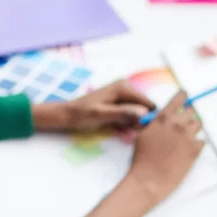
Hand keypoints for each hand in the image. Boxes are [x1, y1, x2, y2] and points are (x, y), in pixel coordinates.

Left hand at [32, 80, 153, 132]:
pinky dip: (126, 122)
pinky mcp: (119, 101)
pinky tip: (116, 125)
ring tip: (119, 128)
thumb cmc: (82, 115)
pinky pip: (131, 113)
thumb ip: (123, 113)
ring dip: (132, 123)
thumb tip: (143, 113)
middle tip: (126, 129)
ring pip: (138, 112)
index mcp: (123, 87)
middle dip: (139, 121)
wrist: (68, 114)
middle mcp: (126, 87)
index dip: (147, 118)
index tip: (136, 129)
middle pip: (145, 108)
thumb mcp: (102, 115)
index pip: (149, 104)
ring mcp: (123, 93)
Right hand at [125, 91, 204, 206]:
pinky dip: (196, 144)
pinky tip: (187, 151)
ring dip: (193, 129)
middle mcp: (177, 124)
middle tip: (182, 126)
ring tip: (184, 139)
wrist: (149, 179)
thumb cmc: (142, 158)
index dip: (183, 97)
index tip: (185, 97)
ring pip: (198, 125)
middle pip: (192, 112)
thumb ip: (154, 124)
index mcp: (163, 118)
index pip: (179, 98)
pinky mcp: (195, 150)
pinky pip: (202, 141)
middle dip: (188, 117)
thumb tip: (162, 119)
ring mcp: (188, 136)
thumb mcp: (143, 135)